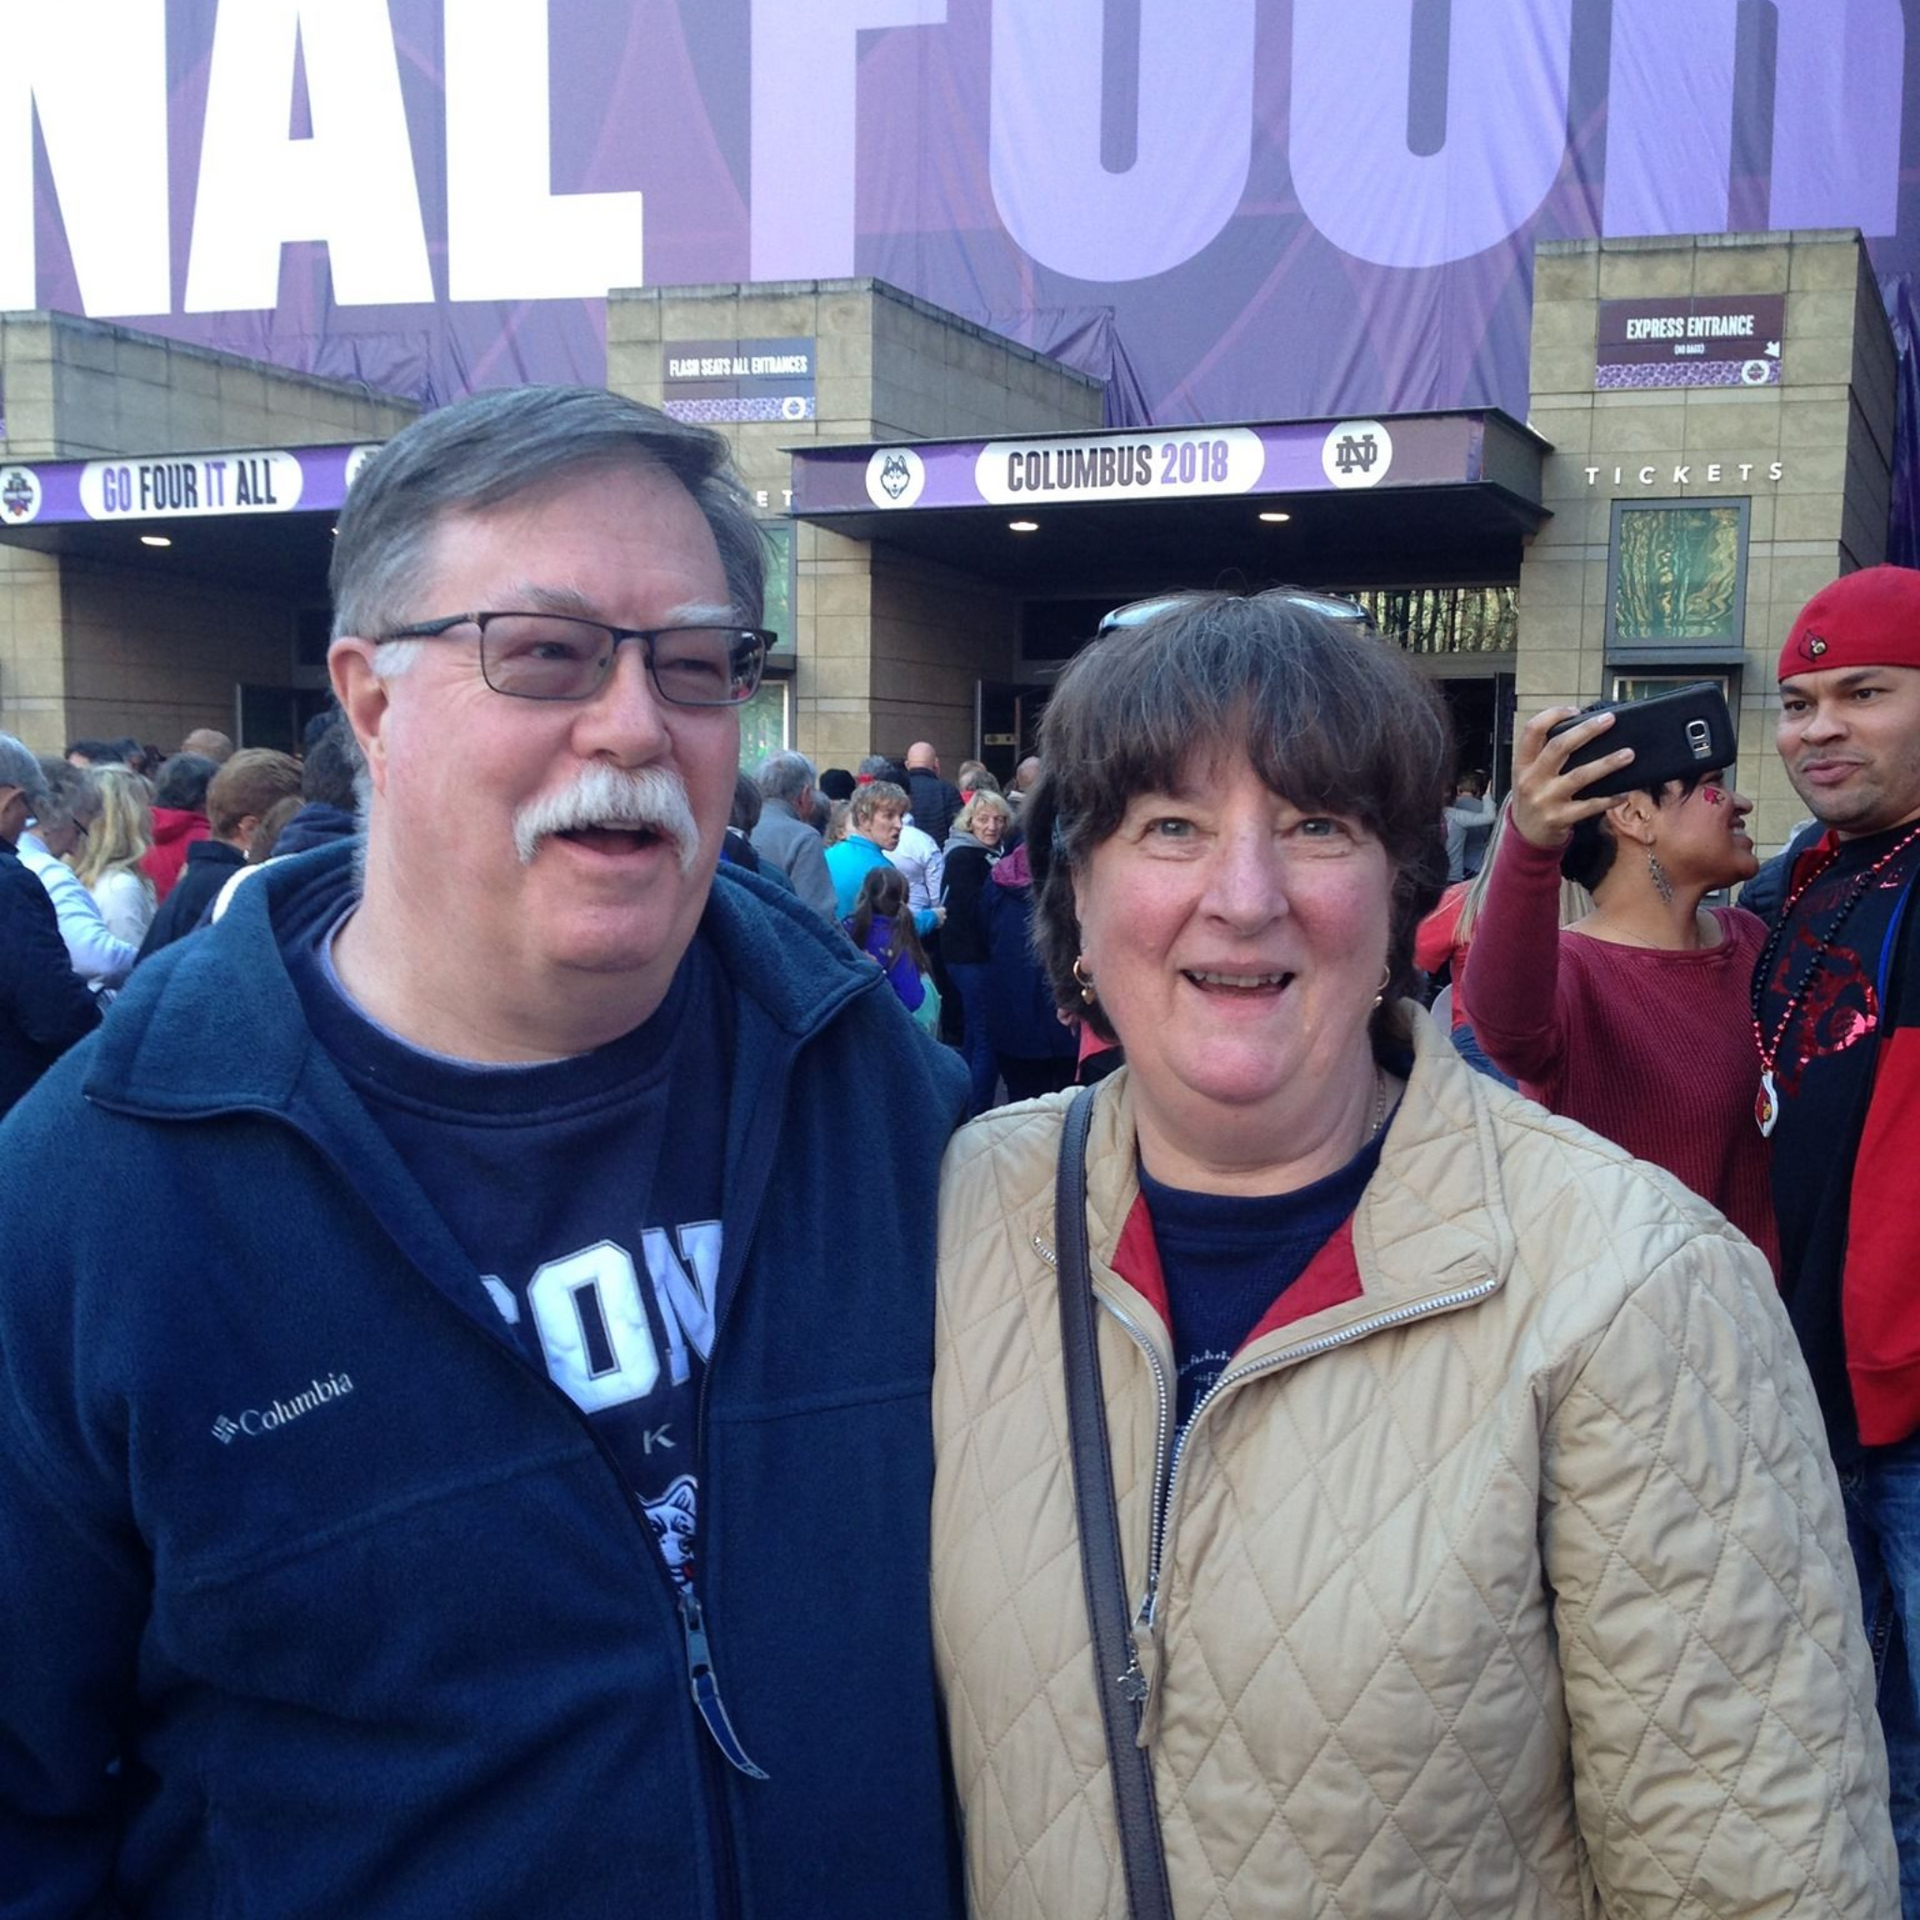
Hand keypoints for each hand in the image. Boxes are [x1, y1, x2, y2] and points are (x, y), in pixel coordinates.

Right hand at [1509, 708, 1632, 850]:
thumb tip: (1584, 730)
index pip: (1532, 730)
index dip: (1553, 715)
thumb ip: (1546, 755)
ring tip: (1628, 754)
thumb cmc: (1534, 797)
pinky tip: (1624, 792)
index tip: (1575, 709)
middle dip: (1586, 731)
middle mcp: (1531, 780)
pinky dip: (1609, 799)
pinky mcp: (1559, 818)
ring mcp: (1545, 800)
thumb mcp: (1530, 774)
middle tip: (1610, 720)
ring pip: (1579, 776)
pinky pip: (1589, 806)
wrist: (1526, 836)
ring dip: (1606, 764)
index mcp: (1522, 764)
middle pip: (1559, 747)